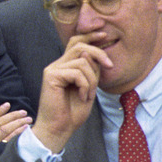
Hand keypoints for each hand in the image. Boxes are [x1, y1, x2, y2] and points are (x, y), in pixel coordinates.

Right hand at [0, 102, 30, 142]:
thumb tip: (1, 123)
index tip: (7, 104)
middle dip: (11, 116)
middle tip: (23, 112)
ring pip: (4, 130)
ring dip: (17, 122)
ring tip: (28, 119)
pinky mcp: (0, 152)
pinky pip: (10, 139)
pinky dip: (18, 132)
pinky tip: (25, 128)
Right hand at [32, 32, 111, 152]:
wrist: (60, 127)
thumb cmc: (73, 111)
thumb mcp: (89, 87)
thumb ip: (90, 70)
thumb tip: (90, 53)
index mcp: (66, 66)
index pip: (76, 42)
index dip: (90, 36)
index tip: (105, 34)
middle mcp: (57, 65)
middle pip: (80, 46)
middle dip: (99, 53)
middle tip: (110, 66)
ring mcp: (52, 69)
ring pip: (82, 61)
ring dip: (92, 79)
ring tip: (88, 94)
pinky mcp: (51, 76)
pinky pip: (77, 73)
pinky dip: (85, 86)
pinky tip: (82, 97)